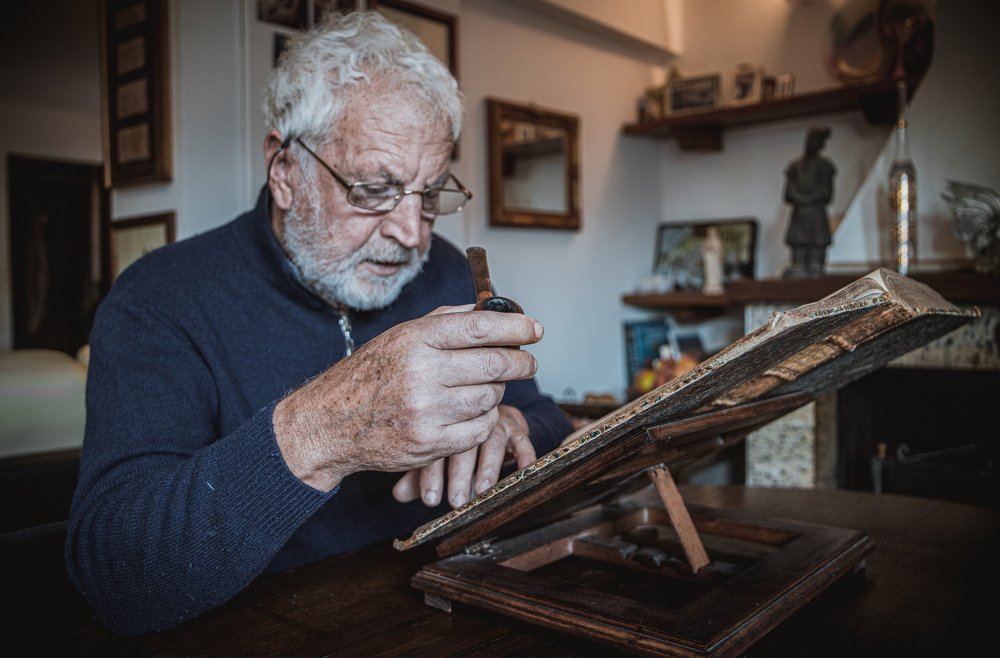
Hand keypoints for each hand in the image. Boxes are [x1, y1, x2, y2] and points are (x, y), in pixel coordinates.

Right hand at [272, 305, 543, 491]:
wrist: (329, 423)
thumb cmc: (368, 376)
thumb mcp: (398, 337)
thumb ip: (443, 321)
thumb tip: (488, 310)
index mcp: (414, 339)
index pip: (479, 327)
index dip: (515, 327)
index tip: (534, 329)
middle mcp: (421, 372)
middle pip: (494, 364)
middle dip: (520, 363)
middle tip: (527, 363)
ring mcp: (426, 410)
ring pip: (490, 398)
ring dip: (495, 392)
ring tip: (483, 387)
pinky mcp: (430, 443)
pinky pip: (479, 429)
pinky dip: (482, 421)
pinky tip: (469, 413)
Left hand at [391, 404, 535, 507]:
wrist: (488, 412)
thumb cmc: (457, 440)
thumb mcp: (437, 456)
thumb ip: (419, 475)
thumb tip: (398, 495)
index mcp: (444, 427)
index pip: (436, 449)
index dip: (432, 475)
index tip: (431, 499)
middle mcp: (468, 421)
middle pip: (463, 446)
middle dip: (459, 476)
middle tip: (456, 501)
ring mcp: (493, 422)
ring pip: (492, 442)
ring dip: (488, 466)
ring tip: (482, 490)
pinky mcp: (516, 427)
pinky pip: (522, 440)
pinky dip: (524, 455)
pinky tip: (522, 471)